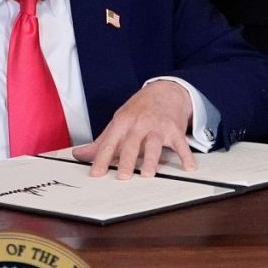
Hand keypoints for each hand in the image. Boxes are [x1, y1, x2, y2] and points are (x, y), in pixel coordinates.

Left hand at [73, 80, 195, 178]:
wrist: (165, 91)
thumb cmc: (139, 109)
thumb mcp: (118, 121)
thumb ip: (101, 141)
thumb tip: (79, 154)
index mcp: (123, 122)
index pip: (109, 142)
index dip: (101, 158)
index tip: (96, 173)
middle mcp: (140, 124)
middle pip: (132, 144)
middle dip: (127, 160)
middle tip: (123, 177)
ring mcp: (158, 126)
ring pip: (154, 144)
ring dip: (152, 160)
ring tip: (149, 174)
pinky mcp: (175, 130)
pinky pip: (181, 144)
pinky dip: (185, 156)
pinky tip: (188, 167)